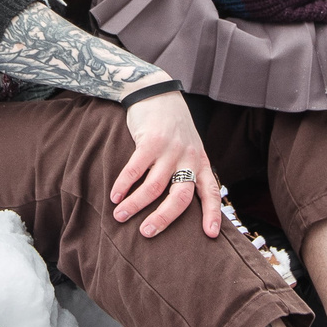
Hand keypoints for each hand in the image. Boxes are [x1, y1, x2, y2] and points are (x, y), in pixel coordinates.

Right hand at [110, 89, 222, 238]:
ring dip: (135, 205)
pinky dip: (123, 185)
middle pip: (181, 196)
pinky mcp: (151, 140)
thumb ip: (187, 170)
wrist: (157, 91)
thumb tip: (177, 205)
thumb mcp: (188, 147)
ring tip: (119, 217)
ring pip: (154, 186)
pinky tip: (114, 196)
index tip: (210, 235)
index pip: (211, 192)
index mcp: (200, 162)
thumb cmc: (171, 126)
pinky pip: (135, 170)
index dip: (212, 214)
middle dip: (164, 218)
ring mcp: (170, 149)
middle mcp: (188, 158)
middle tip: (147, 233)